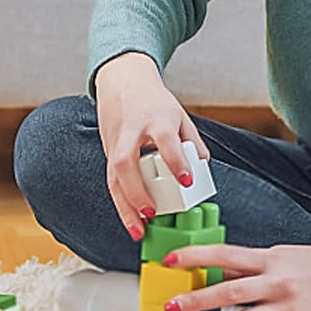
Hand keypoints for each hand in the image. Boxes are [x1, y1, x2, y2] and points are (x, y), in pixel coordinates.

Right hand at [94, 52, 209, 241]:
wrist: (121, 79)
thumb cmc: (152, 99)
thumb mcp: (179, 115)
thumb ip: (192, 142)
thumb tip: (202, 169)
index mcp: (155, 119)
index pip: (165, 140)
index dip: (176, 161)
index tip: (187, 181)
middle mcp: (131, 131)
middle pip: (126, 162)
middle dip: (137, 191)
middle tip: (153, 212)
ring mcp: (115, 142)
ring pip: (114, 177)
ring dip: (125, 206)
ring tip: (139, 231)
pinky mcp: (108, 152)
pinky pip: (112, 181)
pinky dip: (121, 204)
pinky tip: (132, 222)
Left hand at [162, 239, 310, 310]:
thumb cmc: (309, 263)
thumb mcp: (275, 256)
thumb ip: (244, 267)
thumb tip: (207, 272)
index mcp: (268, 259)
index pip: (224, 254)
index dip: (195, 256)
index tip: (170, 260)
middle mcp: (276, 282)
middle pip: (229, 290)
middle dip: (196, 300)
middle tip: (171, 306)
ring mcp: (286, 307)